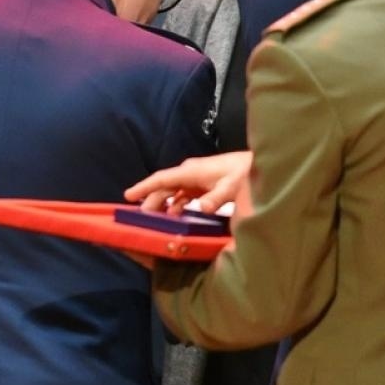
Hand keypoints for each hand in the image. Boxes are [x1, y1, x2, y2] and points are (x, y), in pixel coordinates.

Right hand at [126, 151, 253, 215]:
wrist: (256, 164)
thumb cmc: (244, 173)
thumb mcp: (231, 187)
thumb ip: (217, 198)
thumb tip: (202, 208)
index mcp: (191, 171)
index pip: (162, 178)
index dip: (144, 187)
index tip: (128, 196)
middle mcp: (190, 172)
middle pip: (164, 186)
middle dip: (150, 200)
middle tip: (139, 218)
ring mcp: (196, 178)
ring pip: (172, 191)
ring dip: (162, 204)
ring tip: (153, 220)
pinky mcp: (203, 184)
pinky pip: (182, 194)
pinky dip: (175, 204)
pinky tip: (174, 216)